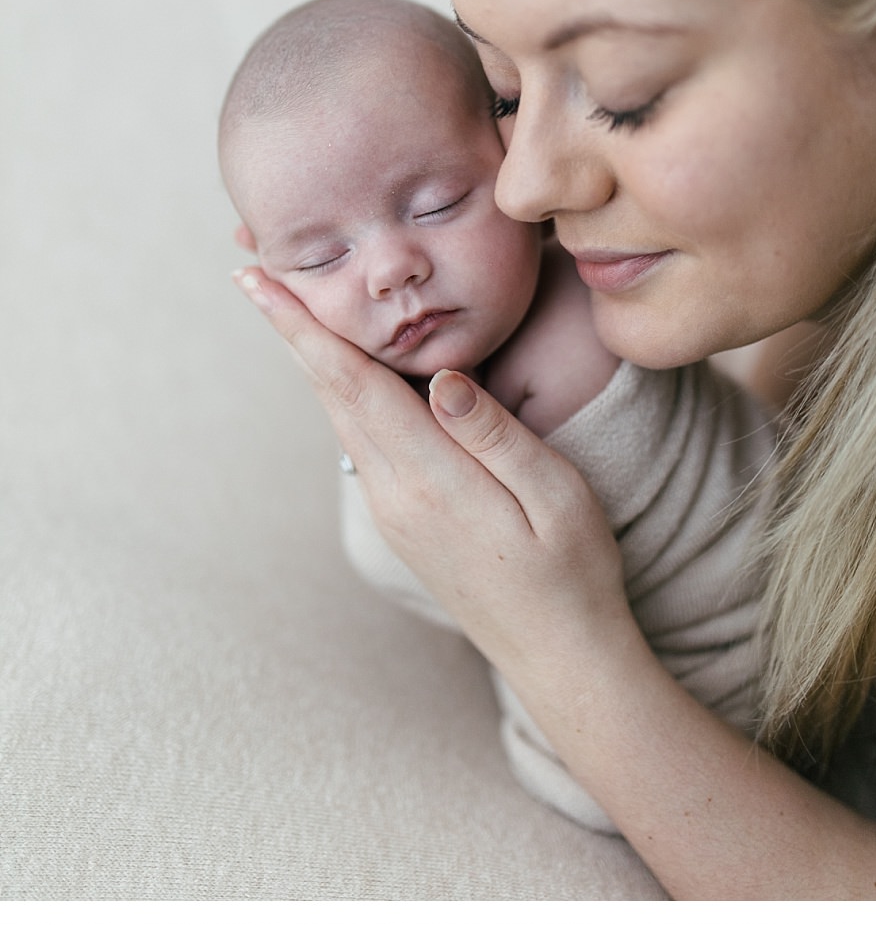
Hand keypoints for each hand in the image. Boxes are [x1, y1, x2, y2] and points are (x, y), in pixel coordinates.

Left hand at [232, 266, 631, 677]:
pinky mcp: (403, 522)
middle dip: (293, 332)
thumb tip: (444, 376)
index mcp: (432, 481)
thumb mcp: (557, 497)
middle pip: (333, 396)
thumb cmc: (574, 572)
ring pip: (343, 419)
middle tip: (252, 268)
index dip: (305, 329)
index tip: (257, 280)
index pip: (356, 386)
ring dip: (314, 361)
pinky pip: (363, 442)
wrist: (560, 655)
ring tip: (287, 307)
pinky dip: (344, 395)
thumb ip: (498, 435)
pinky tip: (346, 371)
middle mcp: (396, 496)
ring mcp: (394, 512)